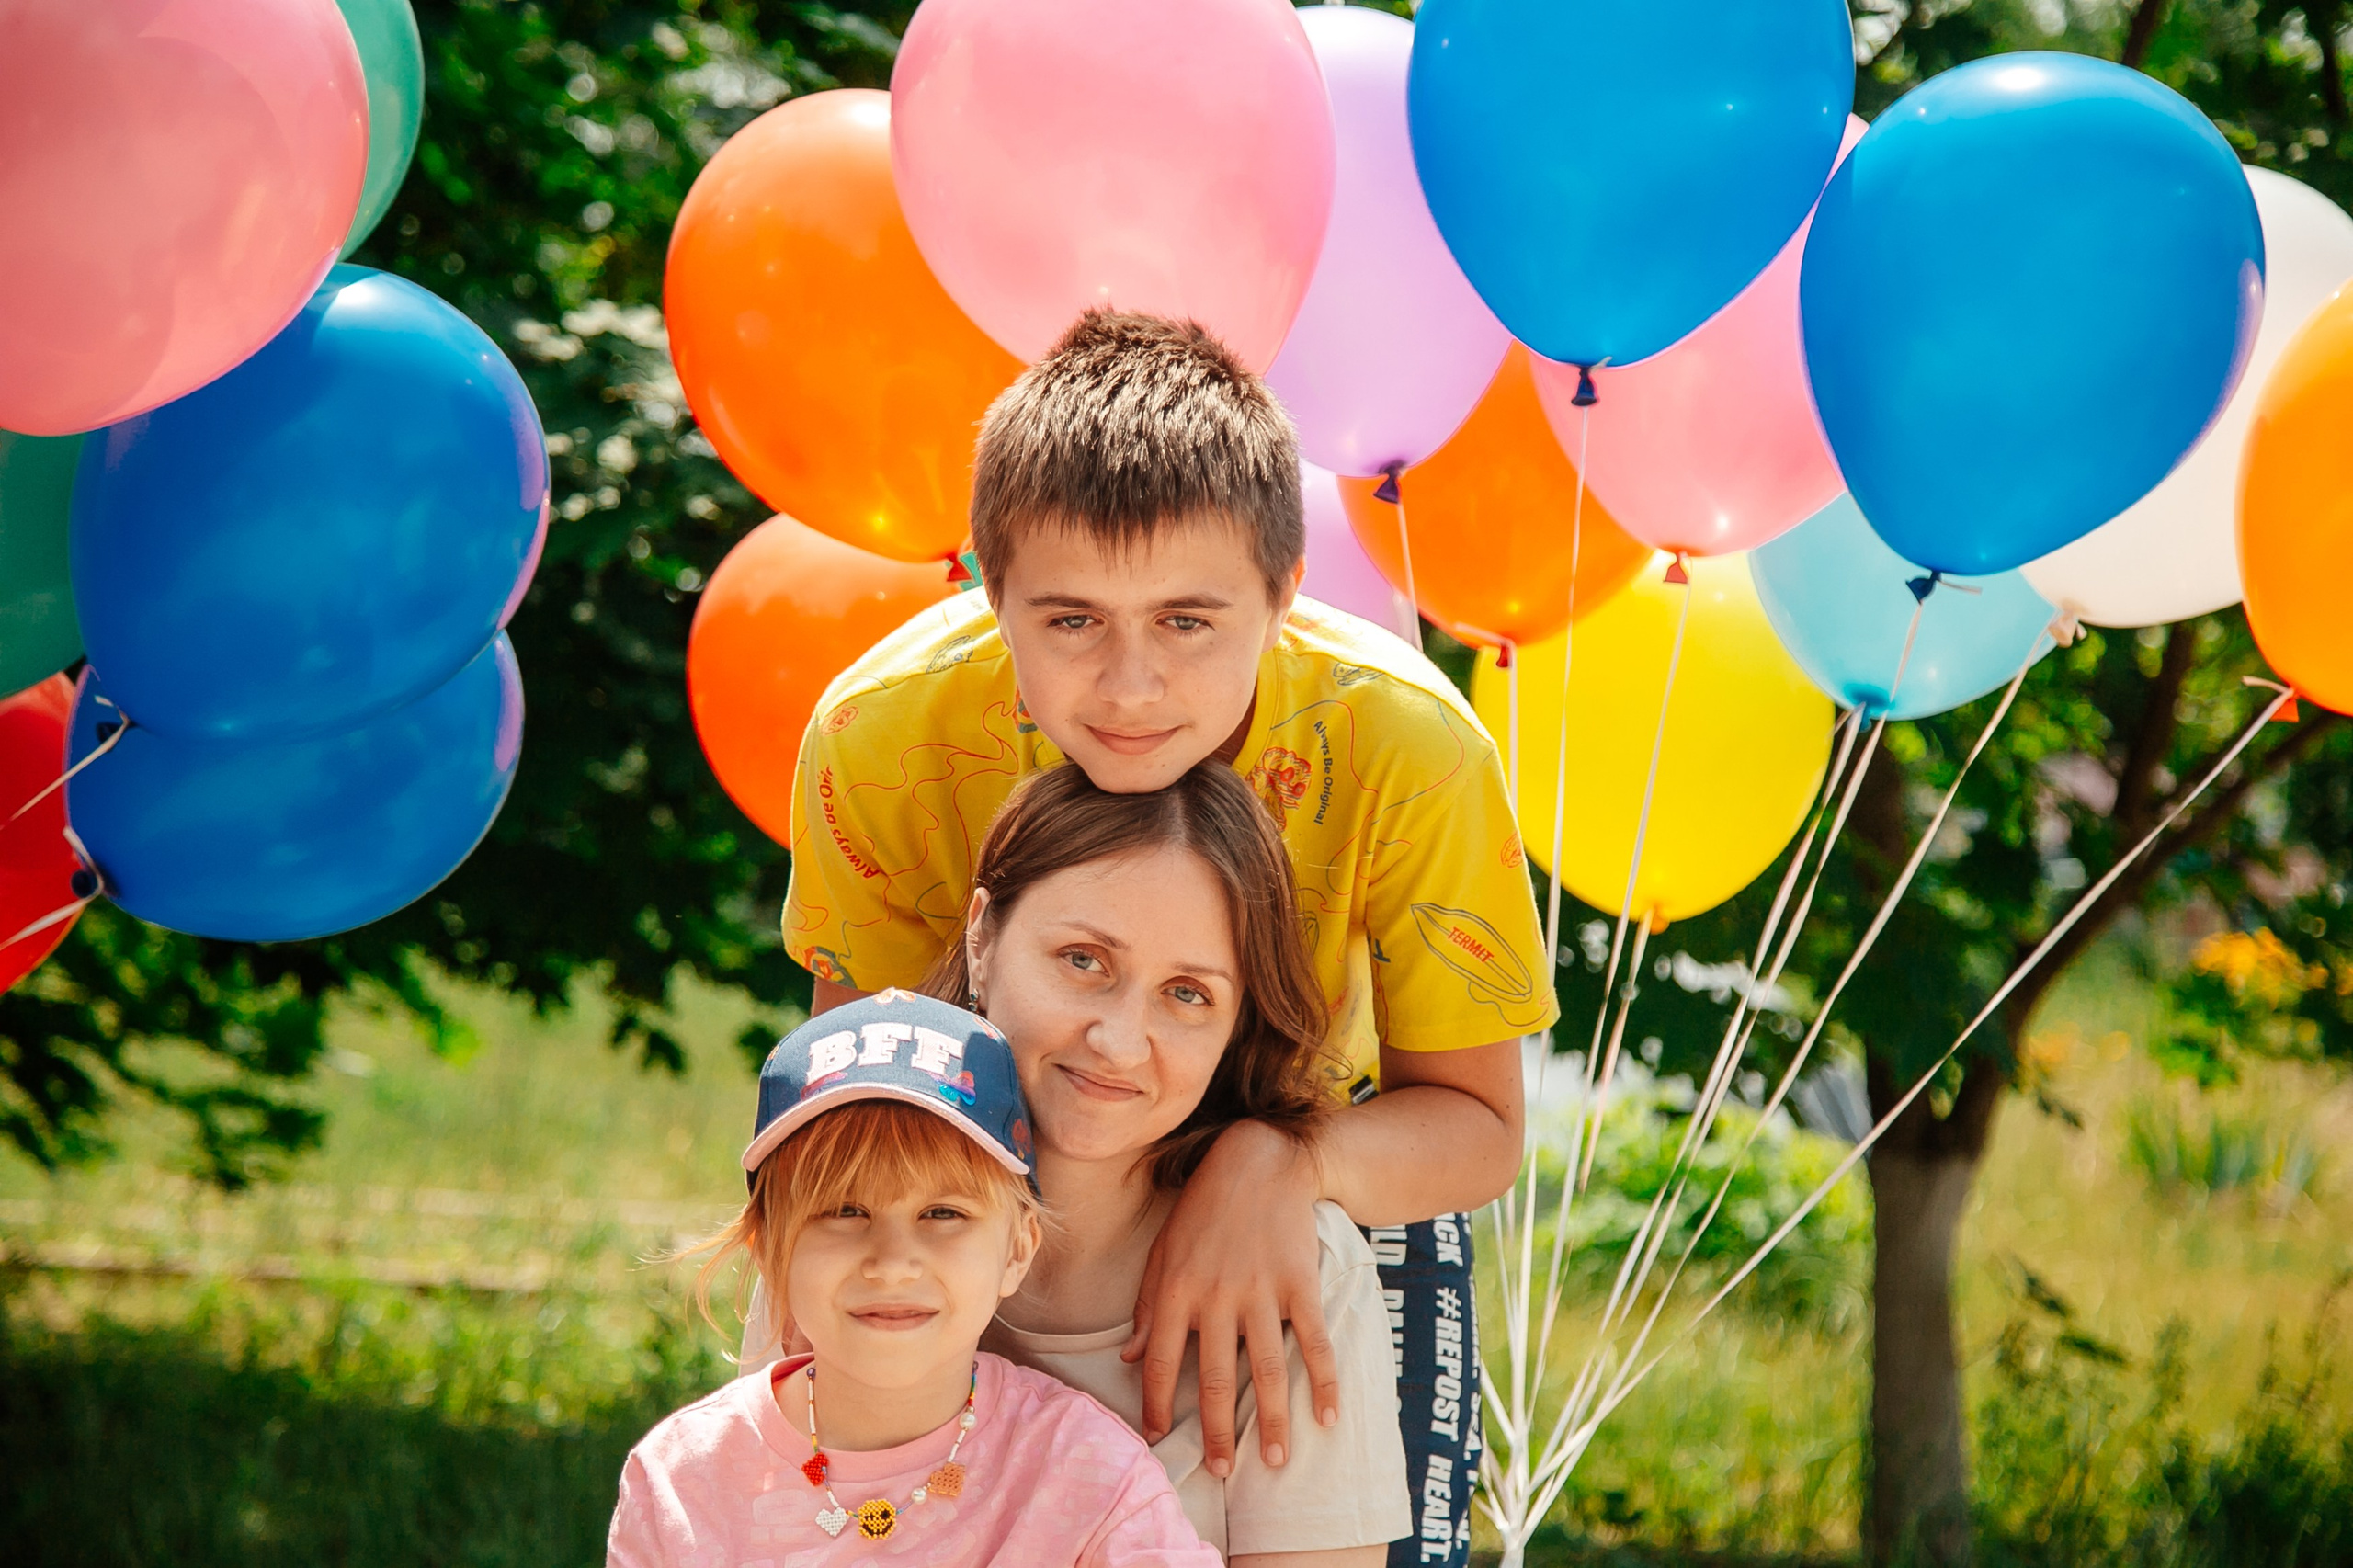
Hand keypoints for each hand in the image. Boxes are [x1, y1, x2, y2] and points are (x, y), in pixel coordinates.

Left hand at [1121, 1120, 1340, 1475]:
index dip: (1153, 1403)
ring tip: (1274, 1461)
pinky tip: (1327, 1416)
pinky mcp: (1300, 1283)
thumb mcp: (1162, 1251)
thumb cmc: (1203, 1208)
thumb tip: (1129, 1359)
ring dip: (1270, 1420)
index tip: (1154, 1437)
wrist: (1259, 1160)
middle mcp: (1215, 1295)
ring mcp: (1261, 1291)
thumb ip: (1147, 1307)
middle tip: (1220, 1470)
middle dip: (1215, 1430)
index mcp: (1175, 1288)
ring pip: (1265, 1369)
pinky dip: (1322, 1381)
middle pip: (1212, 1377)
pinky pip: (1314, 1341)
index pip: (1157, 1360)